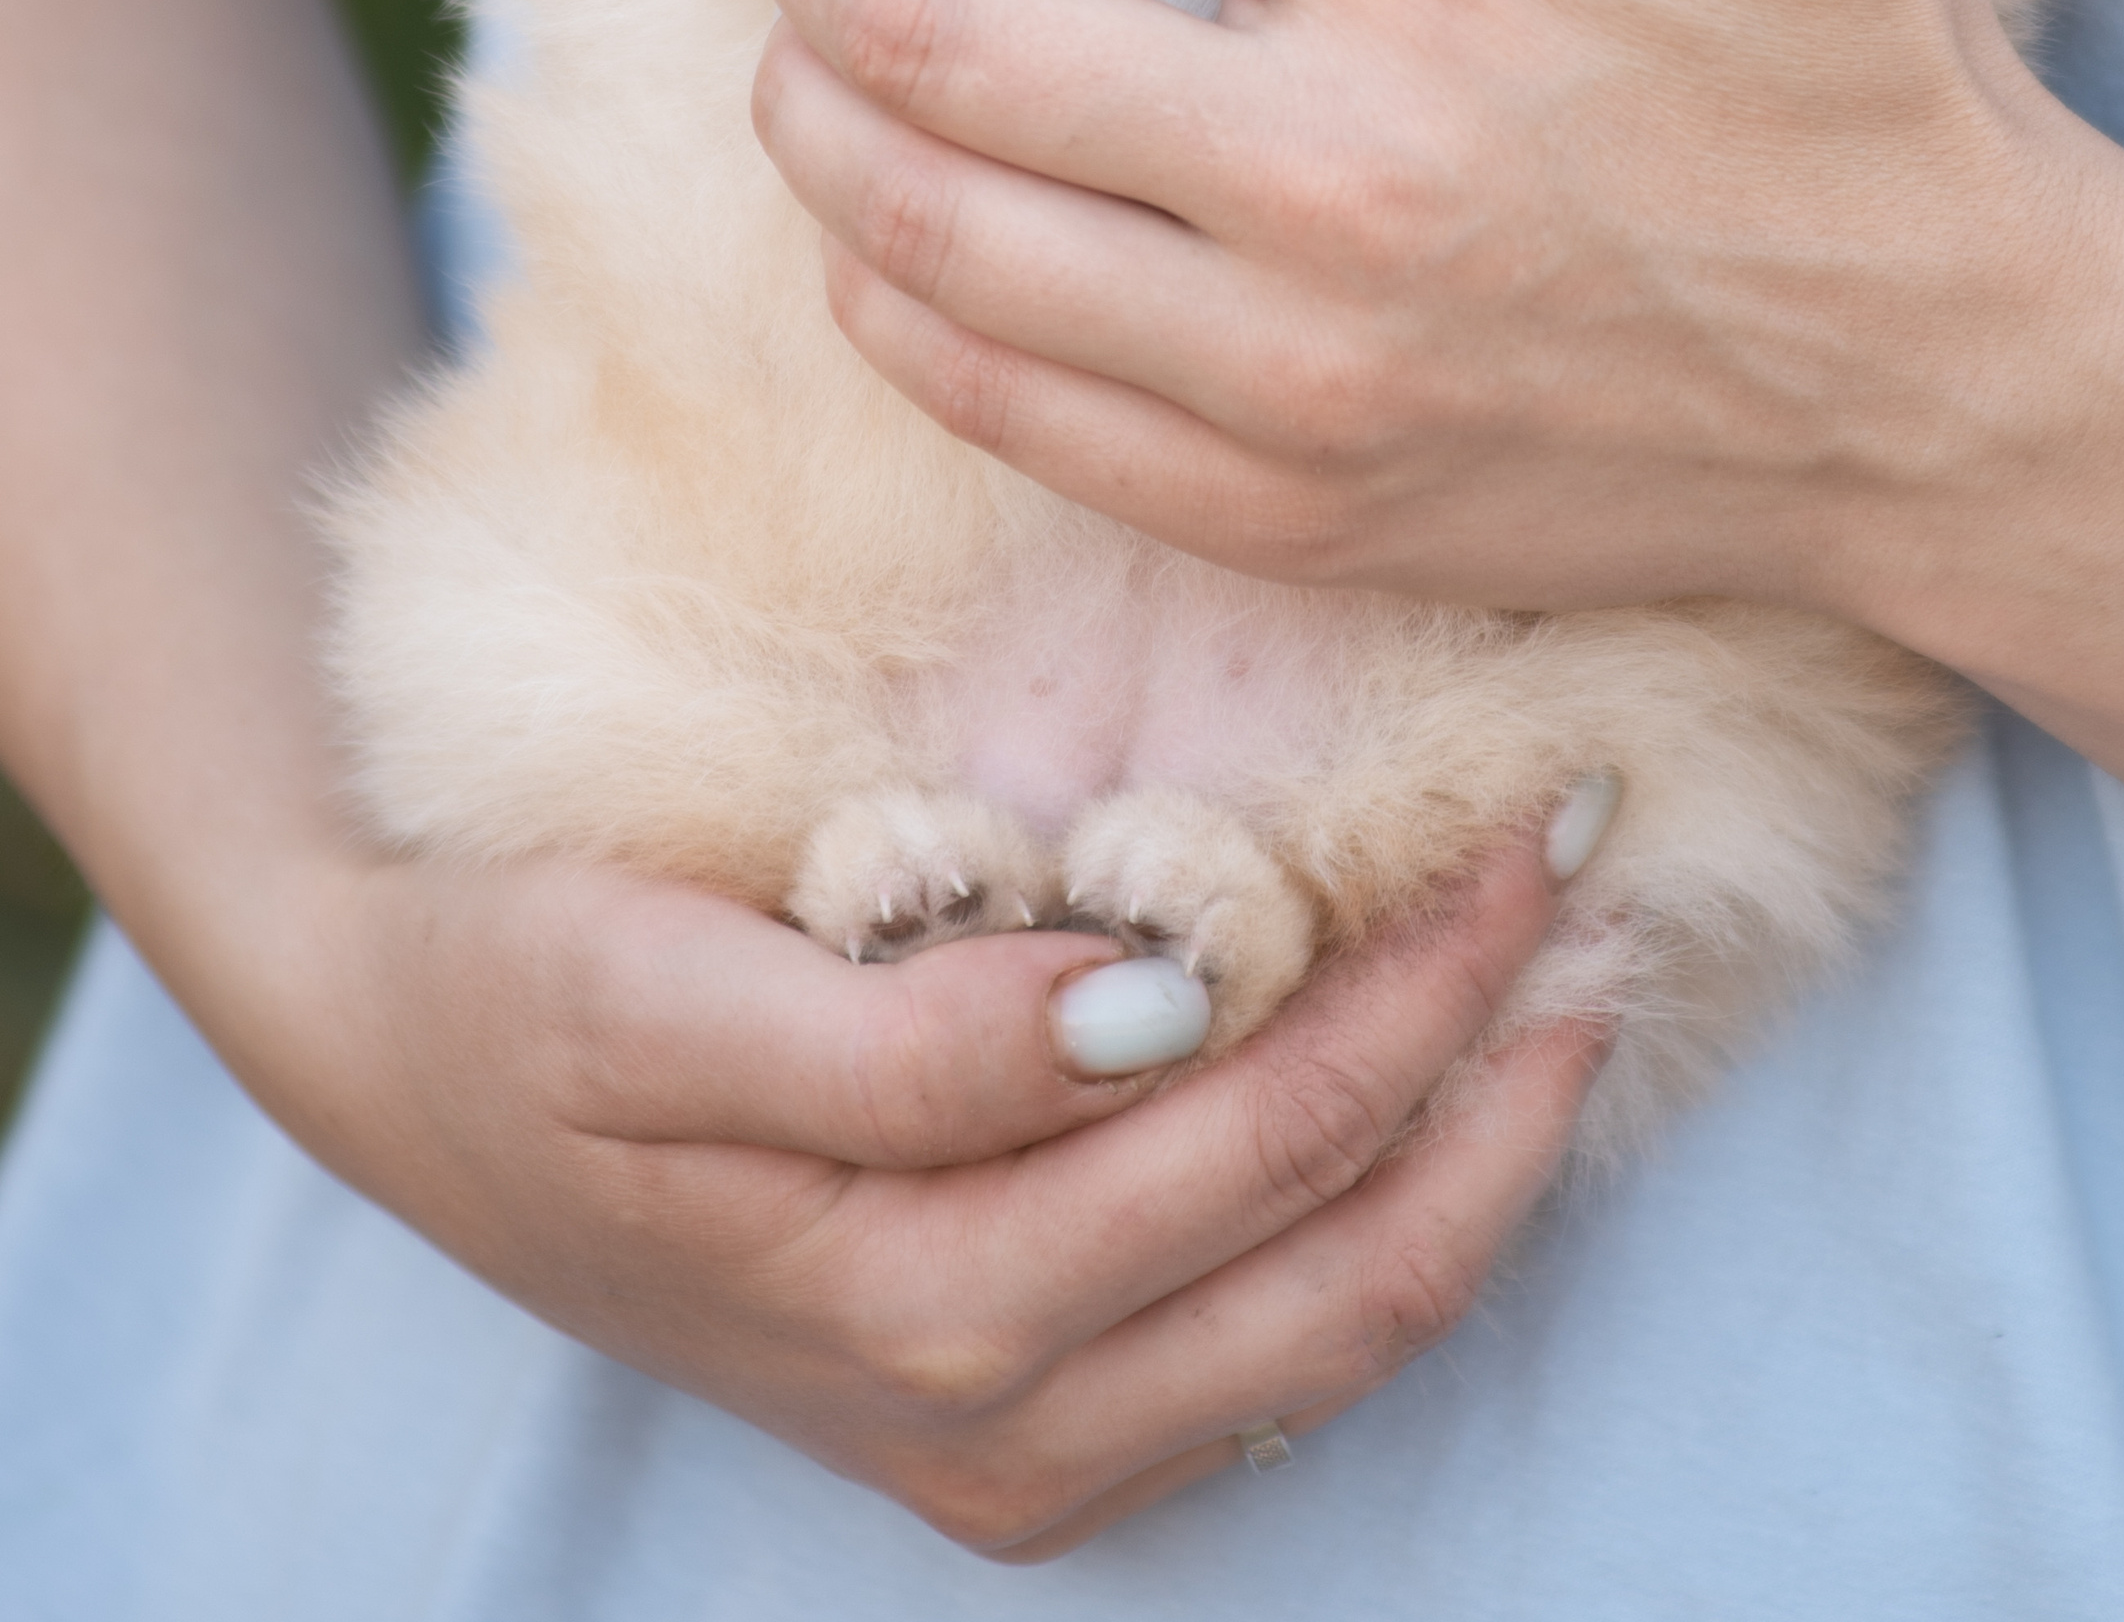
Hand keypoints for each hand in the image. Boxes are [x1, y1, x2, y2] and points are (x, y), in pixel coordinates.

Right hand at [229, 827, 1596, 1559]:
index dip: (1416, 973)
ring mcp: (1020, 1442)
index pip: (1252, 1133)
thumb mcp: (655, 1000)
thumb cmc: (526, 996)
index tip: (1529, 804)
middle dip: (1488, 1035)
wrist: (418, 1074)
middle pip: (1334, 1231)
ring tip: (1582, 963)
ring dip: (1484, 1141)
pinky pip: (1276, 1341)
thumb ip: (897, 1041)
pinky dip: (1402, 1207)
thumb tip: (1149, 1006)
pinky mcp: (1030, 1421)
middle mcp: (993, 1415)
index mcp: (912, 1309)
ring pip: (1343, 1314)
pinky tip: (1459, 1076)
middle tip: (1584, 848)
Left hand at [737, 0, 2123, 616]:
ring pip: (927, 233)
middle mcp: (1325, 172)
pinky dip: (892, 308)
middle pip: (932, 33)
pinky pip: (1006, 407)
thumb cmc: (1863, 69)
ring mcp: (1292, 368)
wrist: (1945, 389)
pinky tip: (879, 238)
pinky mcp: (1289, 507)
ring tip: (797, 46)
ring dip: (809, 116)